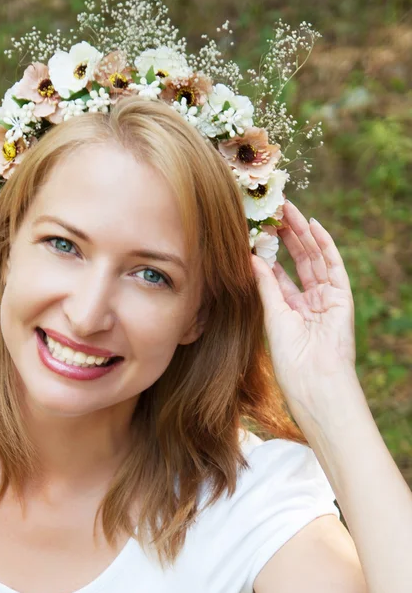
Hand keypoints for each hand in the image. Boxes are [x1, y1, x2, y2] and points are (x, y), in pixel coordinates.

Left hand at [251, 200, 357, 420]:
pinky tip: (313, 226)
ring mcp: (327, 298)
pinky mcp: (342, 298)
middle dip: (286, 236)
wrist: (315, 382)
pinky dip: (325, 246)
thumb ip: (265, 287)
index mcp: (288, 309)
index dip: (269, 253)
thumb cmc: (290, 359)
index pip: (278, 274)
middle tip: (272, 212)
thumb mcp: (273, 317)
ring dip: (302, 234)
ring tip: (288, 210)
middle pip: (297, 261)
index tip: (256, 232)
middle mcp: (308, 301)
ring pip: (314, 259)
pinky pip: (333, 266)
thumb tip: (251, 259)